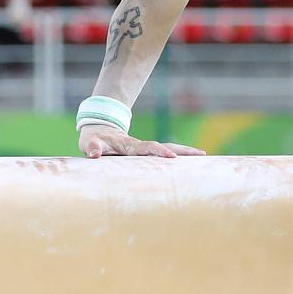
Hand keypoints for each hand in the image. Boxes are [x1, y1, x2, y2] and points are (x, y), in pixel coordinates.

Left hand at [78, 125, 204, 158]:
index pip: (147, 147)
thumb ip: (92, 148)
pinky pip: (162, 155)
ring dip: (183, 153)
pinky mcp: (145, 154)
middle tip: (202, 154)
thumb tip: (94, 154)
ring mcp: (144, 149)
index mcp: (129, 145)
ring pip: (167, 149)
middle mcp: (140, 146)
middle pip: (164, 146)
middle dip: (182, 150)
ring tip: (203, 156)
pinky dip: (177, 156)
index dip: (159, 151)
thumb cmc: (93, 139)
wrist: (98, 129)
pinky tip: (190, 164)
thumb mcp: (89, 143)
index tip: (172, 157)